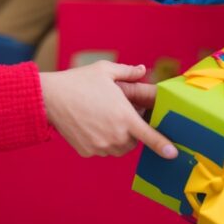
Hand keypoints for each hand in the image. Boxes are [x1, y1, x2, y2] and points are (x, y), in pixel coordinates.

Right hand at [39, 62, 177, 158]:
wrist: (50, 98)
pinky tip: (90, 124)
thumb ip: (127, 72)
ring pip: (117, 148)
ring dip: (117, 138)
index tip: (173, 154)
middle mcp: (115, 135)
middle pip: (132, 141)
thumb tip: (142, 69)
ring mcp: (100, 145)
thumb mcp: (105, 70)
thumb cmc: (79, 81)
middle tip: (119, 114)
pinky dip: (100, 140)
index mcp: (124, 116)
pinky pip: (100, 149)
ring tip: (104, 118)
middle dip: (131, 131)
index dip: (163, 146)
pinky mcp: (87, 151)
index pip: (150, 136)